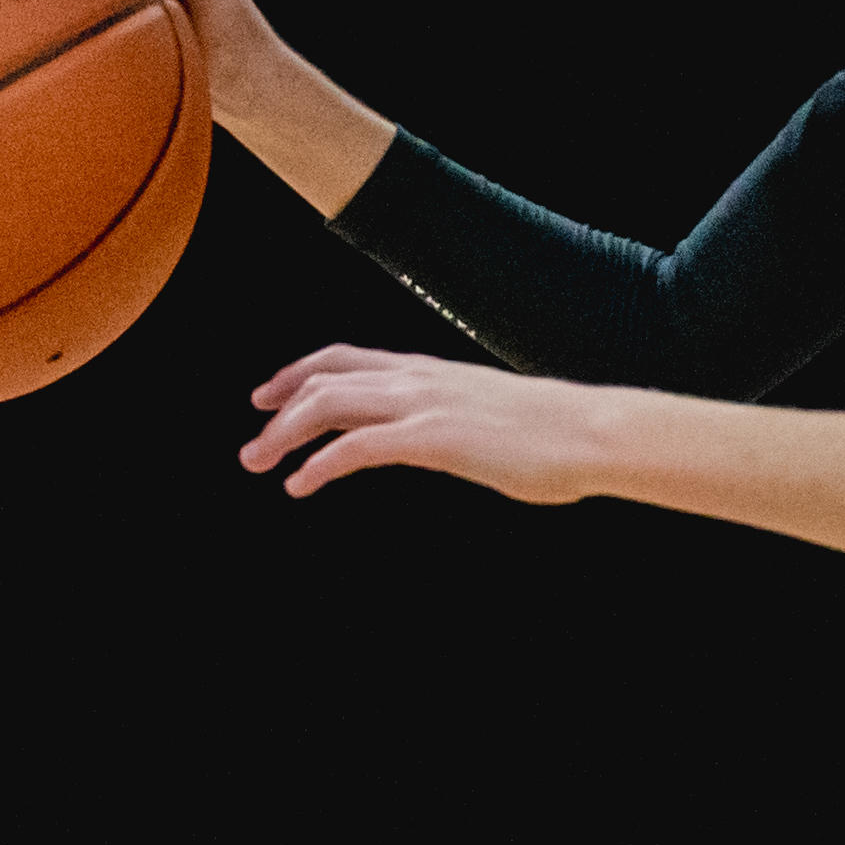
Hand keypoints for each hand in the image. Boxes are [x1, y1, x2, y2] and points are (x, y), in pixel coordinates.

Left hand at [241, 345, 623, 503]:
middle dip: (280, 406)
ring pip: (330, 404)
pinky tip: (301, 485)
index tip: (269, 396)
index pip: (348, 359)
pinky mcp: (432, 438)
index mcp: (430, 370)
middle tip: (252, 443)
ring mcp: (424, 404)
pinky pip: (357, 446)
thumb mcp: (488, 415)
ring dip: (285, 434)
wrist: (592, 432)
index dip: (300, 374)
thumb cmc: (553, 432)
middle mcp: (418, 378)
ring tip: (260, 464)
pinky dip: (320, 463)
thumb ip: (453, 418)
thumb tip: (441, 437)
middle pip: (327, 377)